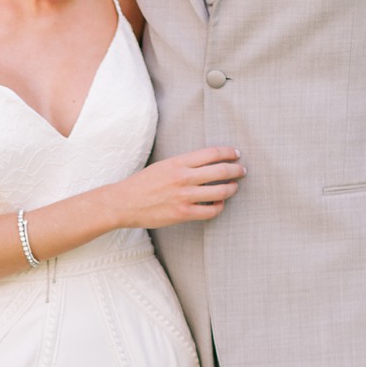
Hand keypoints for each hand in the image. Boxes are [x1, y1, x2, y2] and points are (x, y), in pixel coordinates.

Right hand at [115, 148, 244, 228]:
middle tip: (242, 171)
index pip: (212, 153)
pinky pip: (210, 211)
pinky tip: (219, 204)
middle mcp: (184, 177)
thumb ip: (184, 164)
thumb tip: (206, 164)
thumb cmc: (142, 184)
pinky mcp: (183, 213)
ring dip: (232, 188)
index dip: (229, 153)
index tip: (236, 154)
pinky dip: (219, 207)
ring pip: (220, 191)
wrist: (123, 203)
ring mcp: (184, 196)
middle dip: (236, 170)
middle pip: (221, 171)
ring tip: (234, 187)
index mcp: (178, 162)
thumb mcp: (163, 166)